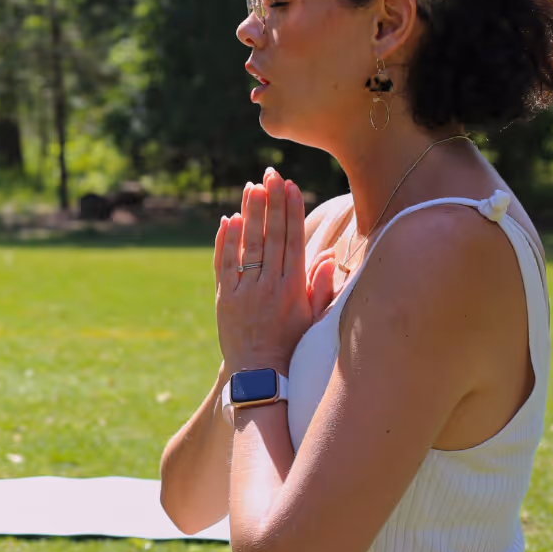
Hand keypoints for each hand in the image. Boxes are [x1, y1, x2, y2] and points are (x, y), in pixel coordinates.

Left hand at [214, 168, 334, 371]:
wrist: (261, 377)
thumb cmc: (294, 347)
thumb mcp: (315, 319)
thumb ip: (322, 286)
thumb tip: (329, 255)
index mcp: (293, 289)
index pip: (293, 241)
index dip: (292, 212)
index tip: (291, 187)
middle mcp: (269, 286)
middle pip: (270, 236)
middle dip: (271, 202)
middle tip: (270, 174)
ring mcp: (244, 291)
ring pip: (248, 245)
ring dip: (250, 214)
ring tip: (251, 187)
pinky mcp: (224, 298)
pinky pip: (224, 264)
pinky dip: (225, 242)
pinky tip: (228, 220)